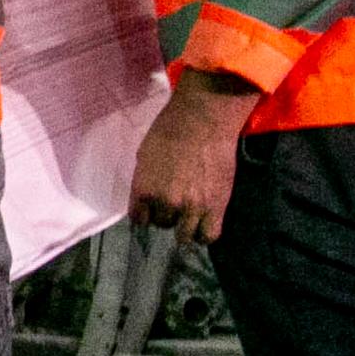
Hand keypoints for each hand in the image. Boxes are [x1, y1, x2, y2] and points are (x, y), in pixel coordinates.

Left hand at [130, 69, 261, 242]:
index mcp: (143, 190)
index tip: (152, 212)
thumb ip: (145, 180)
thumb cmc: (170, 129)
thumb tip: (146, 196)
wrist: (203, 120)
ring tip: (191, 217)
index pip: (139, 219)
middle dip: (168, 216)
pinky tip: (205, 224)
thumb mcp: (145, 155)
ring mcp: (190, 208)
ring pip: (184, 235)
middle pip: (162, 224)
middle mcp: (164, 203)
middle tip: (176, 204)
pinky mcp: (215, 207)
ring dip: (186, 227)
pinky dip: (205, 234)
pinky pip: (208, 235)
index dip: (146, 216)